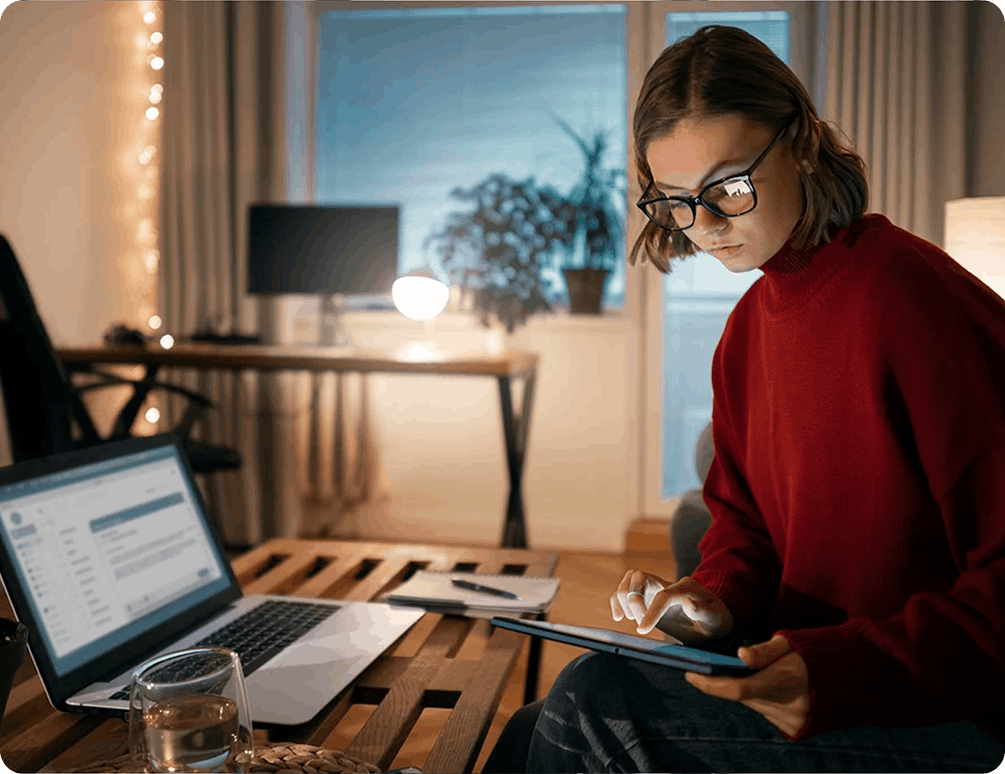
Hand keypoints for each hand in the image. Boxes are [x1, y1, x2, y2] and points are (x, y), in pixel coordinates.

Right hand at [610, 572, 733, 644]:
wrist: (710, 622)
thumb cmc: (714, 621)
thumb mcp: (715, 618)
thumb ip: (703, 611)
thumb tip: (687, 601)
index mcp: (686, 587)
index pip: (663, 594)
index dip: (651, 611)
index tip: (642, 629)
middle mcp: (667, 583)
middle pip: (640, 576)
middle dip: (634, 598)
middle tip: (637, 620)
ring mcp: (655, 588)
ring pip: (630, 579)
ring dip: (624, 598)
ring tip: (631, 618)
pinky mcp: (647, 596)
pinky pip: (625, 590)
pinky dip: (617, 600)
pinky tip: (618, 616)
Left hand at [684, 634, 809, 737]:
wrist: (857, 677)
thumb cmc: (817, 652)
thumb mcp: (790, 641)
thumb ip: (764, 650)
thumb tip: (740, 655)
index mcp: (786, 680)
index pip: (737, 689)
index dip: (709, 684)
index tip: (689, 673)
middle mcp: (790, 707)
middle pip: (743, 697)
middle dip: (725, 682)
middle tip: (710, 666)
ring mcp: (795, 722)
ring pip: (754, 706)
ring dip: (745, 690)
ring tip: (741, 672)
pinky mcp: (798, 730)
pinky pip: (767, 713)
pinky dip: (761, 699)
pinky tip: (764, 684)